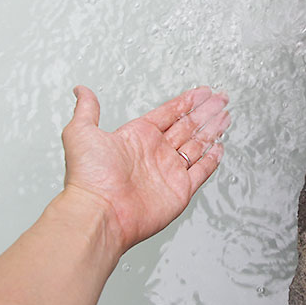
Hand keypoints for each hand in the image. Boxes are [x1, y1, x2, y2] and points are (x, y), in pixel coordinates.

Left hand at [61, 85, 229, 253]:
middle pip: (187, 126)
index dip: (186, 101)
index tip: (201, 92)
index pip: (168, 113)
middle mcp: (154, 153)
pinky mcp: (180, 191)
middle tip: (221, 99)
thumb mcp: (81, 133)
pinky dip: (211, 159)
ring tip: (225, 115)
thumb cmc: (88, 178)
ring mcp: (168, 172)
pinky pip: (201, 171)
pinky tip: (218, 147)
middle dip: (205, 111)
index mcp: (137, 137)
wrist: (100, 213)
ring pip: (197, 145)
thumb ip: (87, 109)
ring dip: (212, 129)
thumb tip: (81, 90)